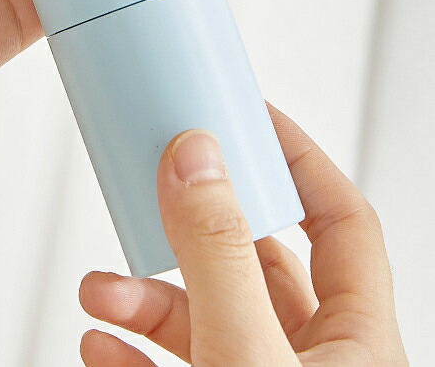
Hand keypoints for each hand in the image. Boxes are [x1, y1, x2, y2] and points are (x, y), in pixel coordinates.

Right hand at [80, 106, 407, 365]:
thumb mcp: (245, 352)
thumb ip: (219, 255)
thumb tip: (194, 156)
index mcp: (357, 340)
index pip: (341, 219)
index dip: (296, 159)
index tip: (243, 116)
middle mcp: (318, 362)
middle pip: (256, 263)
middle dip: (191, 229)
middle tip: (153, 188)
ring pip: (209, 318)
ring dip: (146, 297)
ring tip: (100, 289)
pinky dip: (134, 352)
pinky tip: (102, 343)